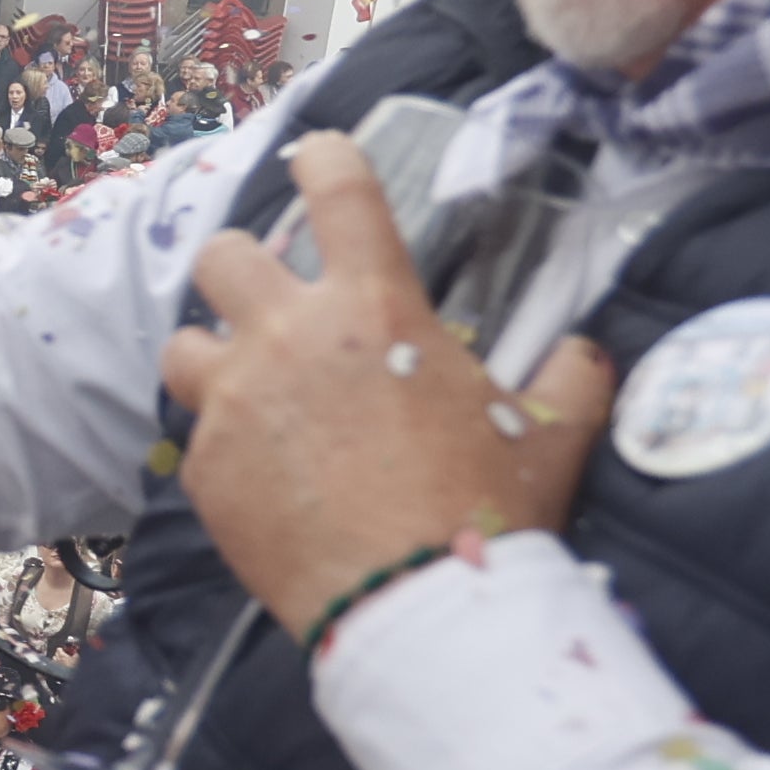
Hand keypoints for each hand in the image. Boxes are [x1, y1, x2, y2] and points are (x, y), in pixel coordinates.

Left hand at [152, 134, 613, 636]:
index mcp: (377, 307)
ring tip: (251, 396)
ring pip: (184, 344)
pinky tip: (266, 481)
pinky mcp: (206, 469)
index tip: (317, 161)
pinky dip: (224, 450)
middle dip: (242, 272)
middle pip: (222, 255)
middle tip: (273, 310)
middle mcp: (291, 336)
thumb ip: (571, 378)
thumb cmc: (487, 514)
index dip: (323, 159)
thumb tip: (585, 354)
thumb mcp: (552, 437)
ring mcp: (236, 401)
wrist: (417, 609)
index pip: (337, 187)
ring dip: (213, 360)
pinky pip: (195, 438)